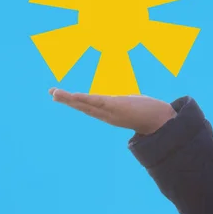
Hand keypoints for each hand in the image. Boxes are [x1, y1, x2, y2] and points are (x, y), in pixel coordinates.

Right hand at [49, 88, 176, 134]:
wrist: (161, 121)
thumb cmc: (152, 114)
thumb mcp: (138, 107)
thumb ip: (132, 105)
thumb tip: (135, 100)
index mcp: (110, 114)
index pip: (89, 107)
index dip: (76, 102)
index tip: (62, 96)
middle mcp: (107, 115)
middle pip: (83, 106)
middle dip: (67, 100)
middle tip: (51, 92)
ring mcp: (110, 111)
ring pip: (86, 104)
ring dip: (69, 98)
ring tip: (54, 92)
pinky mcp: (116, 106)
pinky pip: (96, 102)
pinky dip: (83, 99)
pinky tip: (72, 96)